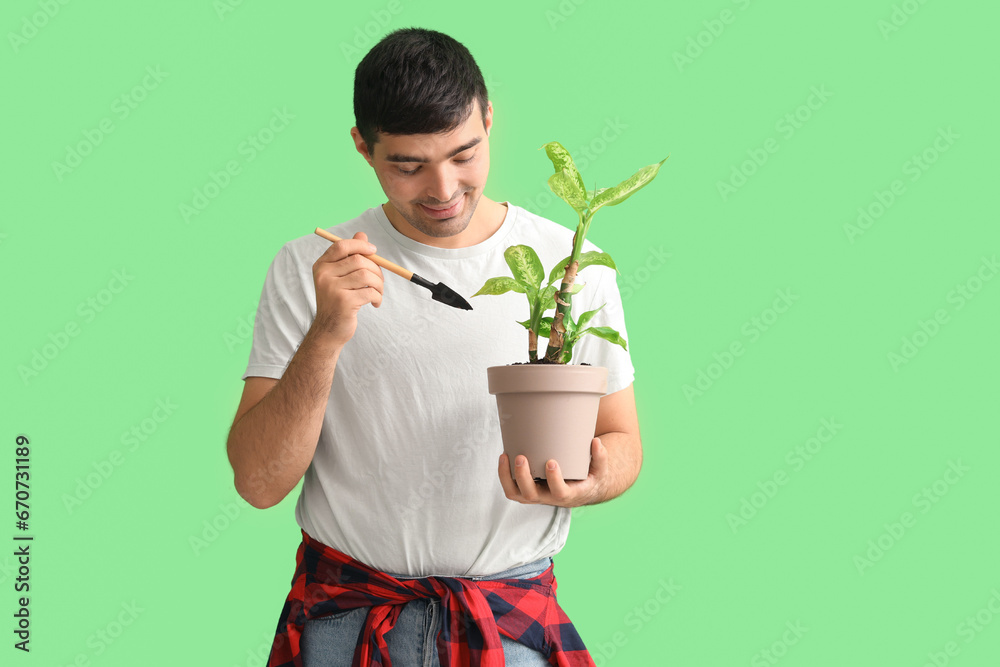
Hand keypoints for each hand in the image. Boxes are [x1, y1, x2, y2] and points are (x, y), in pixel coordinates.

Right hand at [311, 231, 383, 346]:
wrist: (328, 330)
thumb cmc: (338, 301)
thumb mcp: (340, 277)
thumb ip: (350, 255)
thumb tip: (362, 234)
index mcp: (321, 266)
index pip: (341, 246)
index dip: (360, 245)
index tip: (374, 251)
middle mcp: (324, 276)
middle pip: (359, 260)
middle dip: (376, 269)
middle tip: (379, 280)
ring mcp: (333, 289)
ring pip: (367, 276)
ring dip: (379, 284)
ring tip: (378, 293)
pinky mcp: (344, 303)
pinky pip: (370, 292)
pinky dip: (378, 297)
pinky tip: (375, 303)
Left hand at [498, 437, 607, 507]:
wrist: (581, 490)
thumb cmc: (590, 477)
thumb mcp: (600, 469)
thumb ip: (600, 457)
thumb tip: (596, 442)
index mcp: (569, 495)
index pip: (560, 493)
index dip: (554, 480)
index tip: (551, 462)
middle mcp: (549, 498)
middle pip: (531, 495)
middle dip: (523, 477)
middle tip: (521, 457)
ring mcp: (537, 496)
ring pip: (517, 494)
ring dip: (507, 477)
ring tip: (505, 456)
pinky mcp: (528, 490)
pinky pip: (512, 488)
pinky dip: (504, 475)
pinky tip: (504, 456)